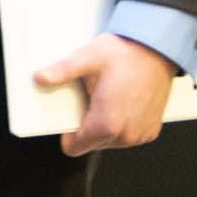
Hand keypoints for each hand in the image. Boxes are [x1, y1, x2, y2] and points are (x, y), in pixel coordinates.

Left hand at [35, 32, 173, 157]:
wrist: (157, 49)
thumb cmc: (125, 53)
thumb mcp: (87, 58)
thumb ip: (62, 71)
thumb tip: (39, 78)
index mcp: (106, 123)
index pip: (74, 148)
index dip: (68, 131)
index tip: (71, 113)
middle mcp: (125, 135)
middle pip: (92, 143)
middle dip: (87, 124)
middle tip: (93, 97)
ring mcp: (140, 135)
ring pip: (110, 141)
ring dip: (105, 124)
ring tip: (109, 97)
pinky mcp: (151, 131)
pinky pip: (127, 135)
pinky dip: (122, 123)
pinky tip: (123, 101)